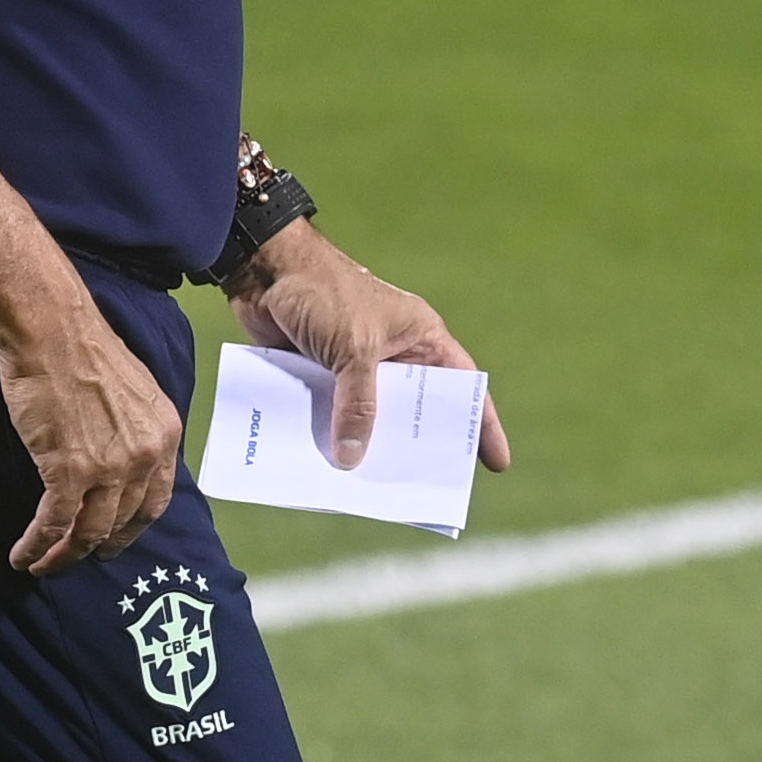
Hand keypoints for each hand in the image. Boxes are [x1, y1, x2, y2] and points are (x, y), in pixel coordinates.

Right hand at [0, 309, 182, 575]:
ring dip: (64, 556)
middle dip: (98, 547)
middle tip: (77, 557)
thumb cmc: (84, 351)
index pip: (156, 501)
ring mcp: (109, 467)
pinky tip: (23, 555)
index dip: (133, 528)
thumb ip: (137, 430)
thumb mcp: (135, 392)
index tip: (114, 540)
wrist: (52, 331)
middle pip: (123, 522)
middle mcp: (145, 456)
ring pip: (89, 532)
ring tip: (44, 565)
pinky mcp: (69, 471)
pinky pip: (54, 524)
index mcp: (165, 434)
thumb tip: (125, 459)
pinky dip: (37, 546)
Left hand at [224, 220, 510, 472]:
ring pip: (368, 418)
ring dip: (364, 448)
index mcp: (419, 337)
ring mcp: (354, 366)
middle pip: (413, 411)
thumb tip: (352, 460)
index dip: (481, 423)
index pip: (462, 384)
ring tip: (371, 493)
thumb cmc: (324, 291)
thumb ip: (358, 404)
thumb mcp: (352, 349)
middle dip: (416, 448)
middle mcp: (393, 354)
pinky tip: (323, 471)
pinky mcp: (320, 374)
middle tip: (428, 491)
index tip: (496, 463)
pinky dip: (328, 438)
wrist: (264, 268)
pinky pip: (331, 415)